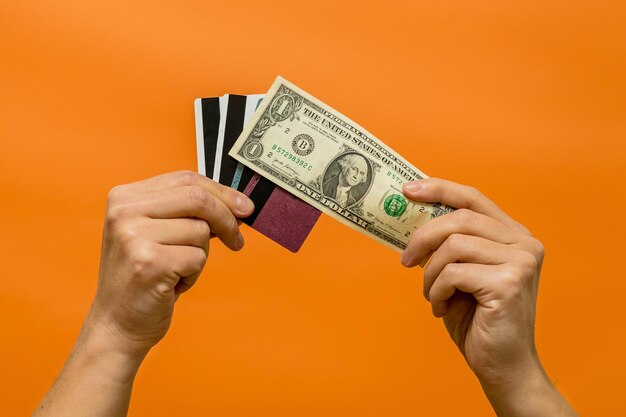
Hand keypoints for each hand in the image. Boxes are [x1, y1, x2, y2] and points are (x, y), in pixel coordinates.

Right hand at [89, 171, 253, 356]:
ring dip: (200, 255)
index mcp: (125, 197)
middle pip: (198, 198)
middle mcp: (125, 212)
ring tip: (177, 270)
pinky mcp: (149, 262)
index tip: (244, 207)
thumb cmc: (143, 278)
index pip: (186, 179)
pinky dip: (193, 274)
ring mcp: (134, 236)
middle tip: (237, 239)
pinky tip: (172, 284)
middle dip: (227, 218)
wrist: (117, 324)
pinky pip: (197, 258)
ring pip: (200, 231)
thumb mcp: (155, 233)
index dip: (222, 192)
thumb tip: (236, 204)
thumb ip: (185, 212)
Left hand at [401, 178, 575, 415]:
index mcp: (514, 235)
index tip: (407, 190)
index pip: (473, 198)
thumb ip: (448, 245)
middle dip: (423, 237)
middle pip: (459, 218)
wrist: (502, 366)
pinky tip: (441, 308)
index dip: (439, 189)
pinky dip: (436, 291)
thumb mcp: (459, 273)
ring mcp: (521, 261)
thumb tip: (411, 219)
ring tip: (432, 295)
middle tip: (405, 260)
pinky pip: (453, 272)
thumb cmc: (478, 320)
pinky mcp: (509, 282)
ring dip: (430, 273)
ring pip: (453, 245)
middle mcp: (524, 243)